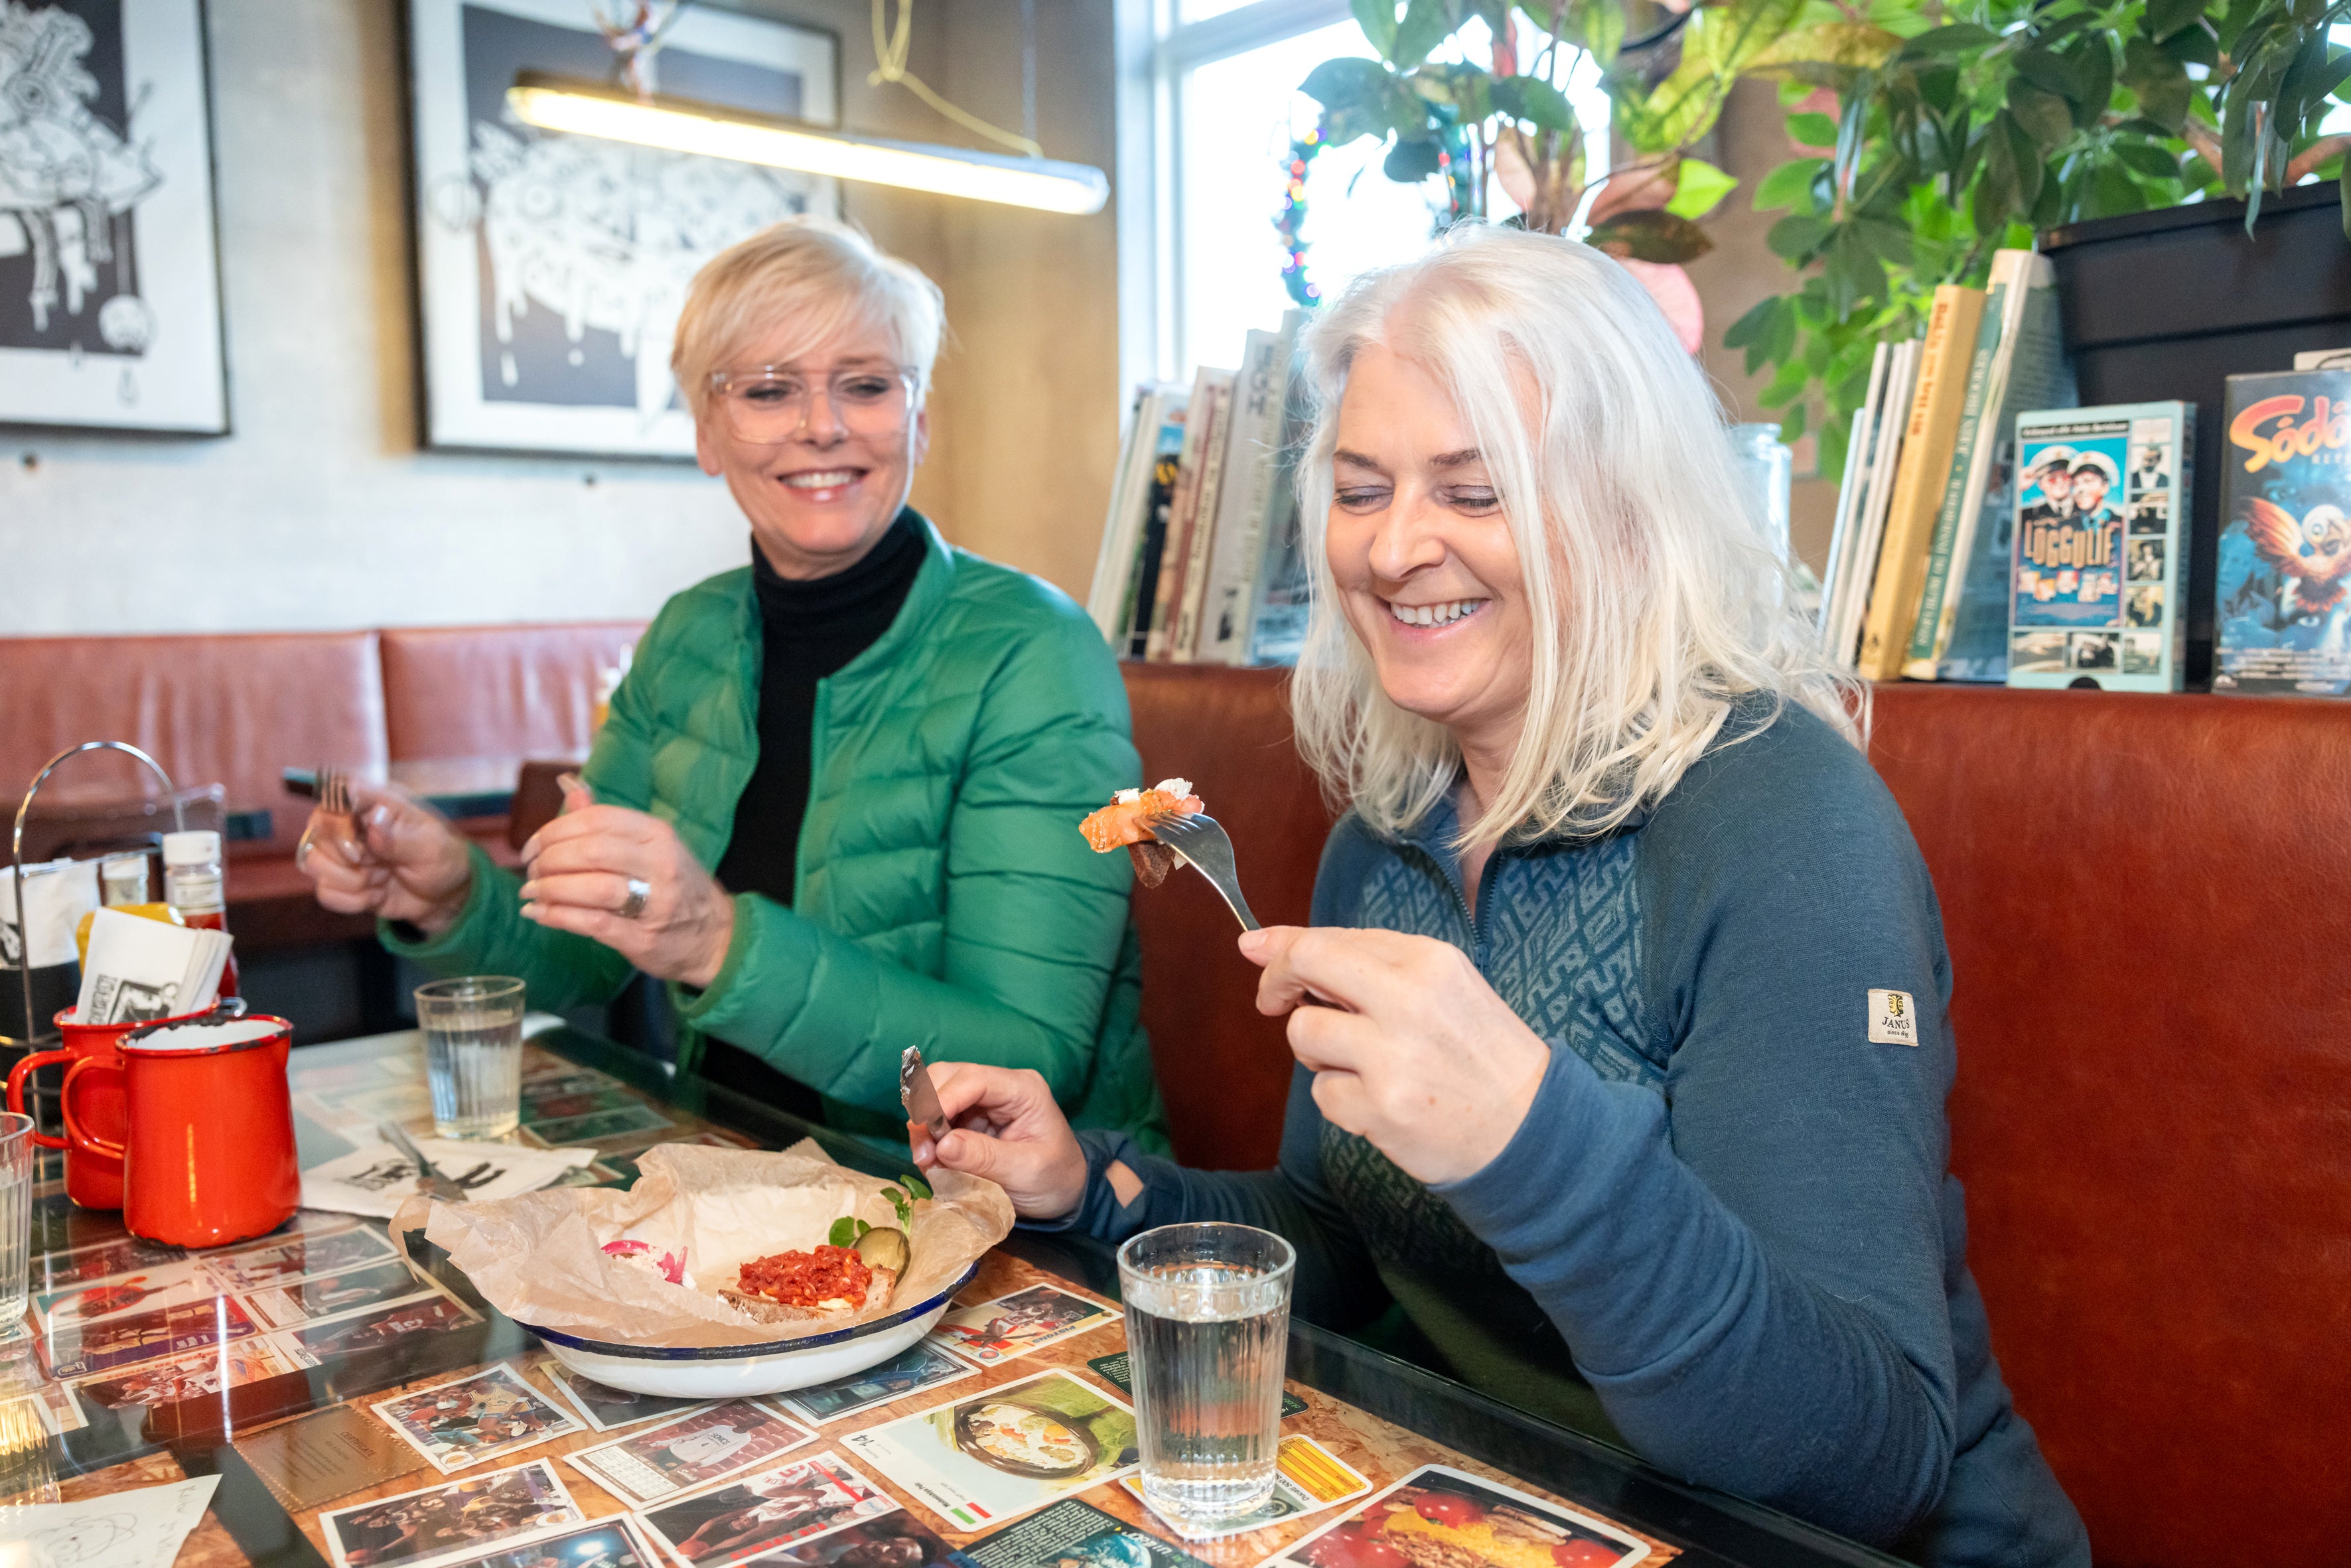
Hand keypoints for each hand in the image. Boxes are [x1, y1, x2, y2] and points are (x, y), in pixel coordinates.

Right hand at [298, 781, 472, 933]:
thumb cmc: (441, 859)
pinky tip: (376, 895)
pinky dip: (352, 901)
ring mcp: (341, 851)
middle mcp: (351, 822)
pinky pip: (324, 893)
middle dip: (349, 861)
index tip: (357, 850)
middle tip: (382, 866)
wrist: (443, 896)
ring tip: (381, 879)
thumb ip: (399, 838)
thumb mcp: (431, 848)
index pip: (335, 793)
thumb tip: (373, 820)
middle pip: (317, 833)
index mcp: (375, 802)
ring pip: (313, 864)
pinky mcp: (338, 879)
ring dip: (351, 882)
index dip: (338, 823)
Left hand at [518, 778, 736, 987]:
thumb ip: (607, 821)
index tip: (532, 847)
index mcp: (658, 834)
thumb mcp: (650, 845)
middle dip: (548, 860)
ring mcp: (655, 903)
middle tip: (531, 871)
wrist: (716, 936)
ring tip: (532, 892)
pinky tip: (539, 913)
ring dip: (550, 889)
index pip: (596, 820)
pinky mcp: (644, 938)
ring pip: (591, 887)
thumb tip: (568, 786)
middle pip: (590, 851)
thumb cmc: (674, 886)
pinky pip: (592, 923)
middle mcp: (660, 864)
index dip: (554, 830)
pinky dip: (558, 917)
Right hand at [910, 1062, 1087, 1219]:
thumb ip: (984, 1157)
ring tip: (928, 1162)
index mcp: (1023, 1089)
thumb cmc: (1055, 1178)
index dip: (942, 1100)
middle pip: (946, 1077)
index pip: (973, 1079)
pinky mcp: (971, 1117)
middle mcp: (1001, 1086)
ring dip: (923, 1126)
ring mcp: (984, 1100)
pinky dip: (929, 1137)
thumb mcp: (1025, 1171)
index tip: (925, 1132)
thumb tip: (941, 1145)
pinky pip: (937, 1117)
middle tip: (924, 1153)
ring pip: (935, 1094)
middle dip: (927, 1112)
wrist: (1065, 1190)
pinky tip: (934, 1162)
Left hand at [1240, 926, 1550, 1185]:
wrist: (1530, 1128)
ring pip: (1304, 1034)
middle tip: (1273, 1000)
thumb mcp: (1443, 987)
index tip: (1258, 950)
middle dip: (1276, 980)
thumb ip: (1368, 964)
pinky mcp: (1380, 1109)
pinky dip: (1340, 1098)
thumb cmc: (1480, 1053)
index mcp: (1427, 961)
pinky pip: (1322, 1094)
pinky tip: (1380, 1100)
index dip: (1283, 945)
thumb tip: (1269, 944)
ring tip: (1359, 1062)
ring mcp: (1392, 1057)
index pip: (1331, 938)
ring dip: (1316, 1051)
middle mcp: (1408, 1001)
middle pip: (1305, 965)